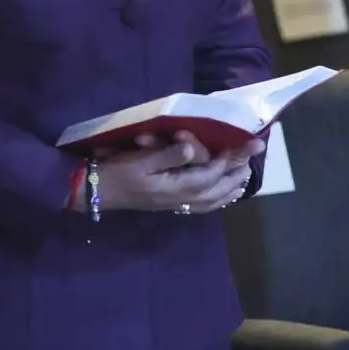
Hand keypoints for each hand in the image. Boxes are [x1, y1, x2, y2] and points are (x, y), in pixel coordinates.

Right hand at [88, 131, 263, 213]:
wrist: (95, 192)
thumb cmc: (117, 172)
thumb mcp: (141, 160)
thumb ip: (169, 155)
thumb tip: (192, 148)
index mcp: (176, 187)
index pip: (213, 172)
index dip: (232, 157)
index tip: (248, 143)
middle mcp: (181, 199)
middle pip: (219, 188)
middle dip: (238, 170)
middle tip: (253, 154)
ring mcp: (177, 205)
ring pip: (214, 200)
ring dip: (232, 186)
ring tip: (245, 173)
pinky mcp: (172, 206)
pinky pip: (203, 206)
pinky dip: (219, 199)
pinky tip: (224, 194)